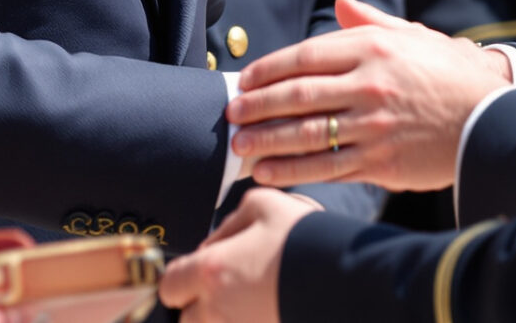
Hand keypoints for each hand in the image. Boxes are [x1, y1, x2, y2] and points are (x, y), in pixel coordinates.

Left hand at [158, 187, 318, 322]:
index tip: (197, 275)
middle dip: (199, 306)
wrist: (348, 277)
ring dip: (222, 317)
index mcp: (210, 271)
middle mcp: (217, 311)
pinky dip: (247, 320)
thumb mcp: (263, 205)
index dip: (180, 279)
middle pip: (186, 319)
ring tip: (249, 301)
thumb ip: (229, 223)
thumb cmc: (304, 236)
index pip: (168, 287)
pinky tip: (267, 309)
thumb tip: (213, 243)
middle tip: (227, 290)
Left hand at [227, 0, 510, 191]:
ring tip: (240, 147)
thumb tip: (343, 3)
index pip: (304, 57)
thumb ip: (372, 22)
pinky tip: (268, 173)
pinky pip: (326, 168)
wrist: (494, 118)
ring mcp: (374, 127)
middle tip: (231, 114)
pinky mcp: (382, 162)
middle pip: (296, 96)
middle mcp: (369, 86)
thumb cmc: (451, 73)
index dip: (268, 70)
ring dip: (265, 141)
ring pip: (305, 135)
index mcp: (374, 49)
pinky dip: (292, 171)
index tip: (244, 80)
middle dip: (256, 107)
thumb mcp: (414, 37)